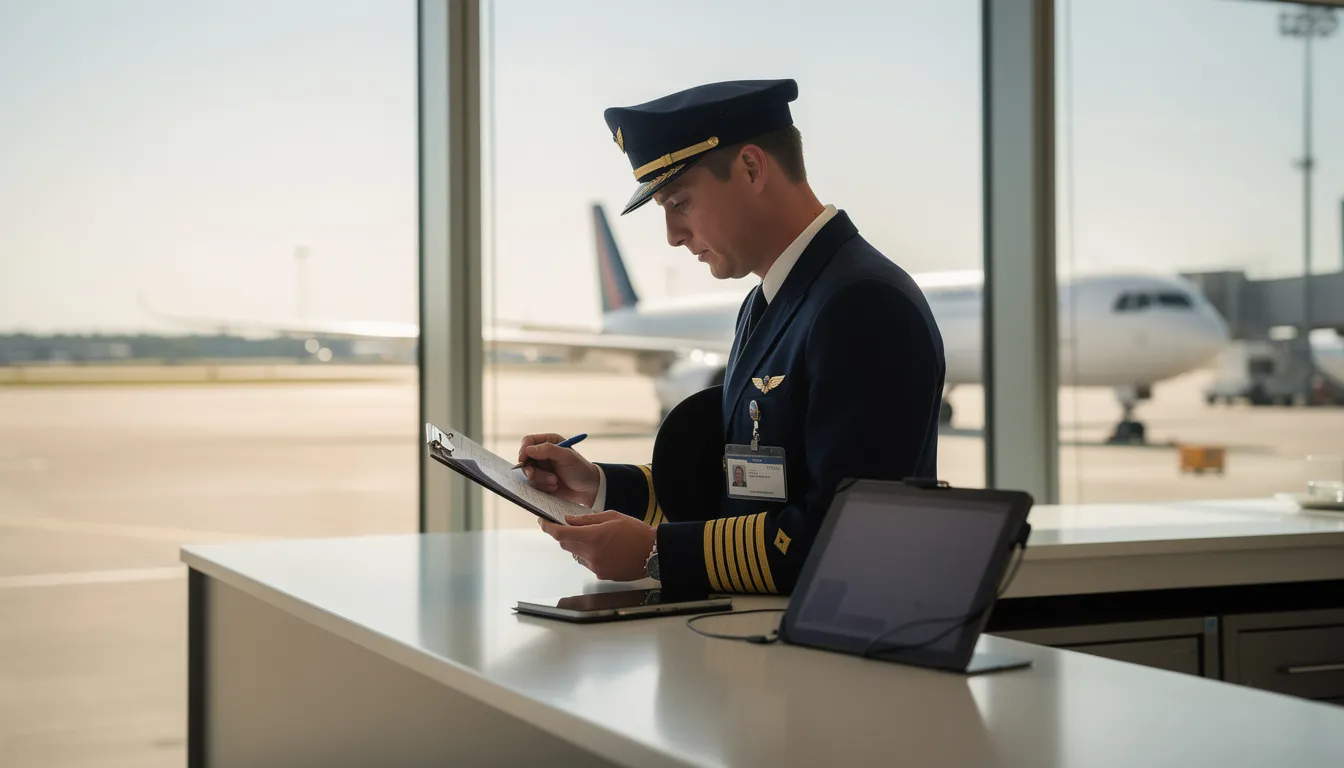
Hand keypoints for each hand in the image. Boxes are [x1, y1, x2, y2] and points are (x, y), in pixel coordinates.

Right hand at [517, 433, 600, 506]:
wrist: (588, 490)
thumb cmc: (581, 470)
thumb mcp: (567, 457)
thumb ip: (548, 450)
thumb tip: (528, 449)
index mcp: (549, 442)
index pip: (528, 441)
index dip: (523, 450)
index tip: (523, 459)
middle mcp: (543, 454)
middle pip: (524, 459)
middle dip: (531, 469)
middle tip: (534, 475)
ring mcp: (541, 468)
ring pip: (528, 473)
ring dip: (540, 480)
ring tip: (555, 482)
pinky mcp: (541, 481)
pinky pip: (532, 485)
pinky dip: (543, 487)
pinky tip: (555, 487)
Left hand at [539, 511, 656, 581]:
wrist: (654, 552)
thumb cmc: (636, 532)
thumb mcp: (612, 516)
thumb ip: (587, 519)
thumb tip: (568, 520)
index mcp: (593, 537)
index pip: (560, 534)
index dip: (548, 527)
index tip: (543, 522)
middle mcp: (591, 554)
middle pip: (565, 545)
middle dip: (565, 535)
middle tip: (572, 526)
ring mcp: (595, 566)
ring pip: (576, 554)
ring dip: (579, 546)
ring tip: (598, 539)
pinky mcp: (601, 574)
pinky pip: (587, 563)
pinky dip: (589, 555)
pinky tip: (605, 550)